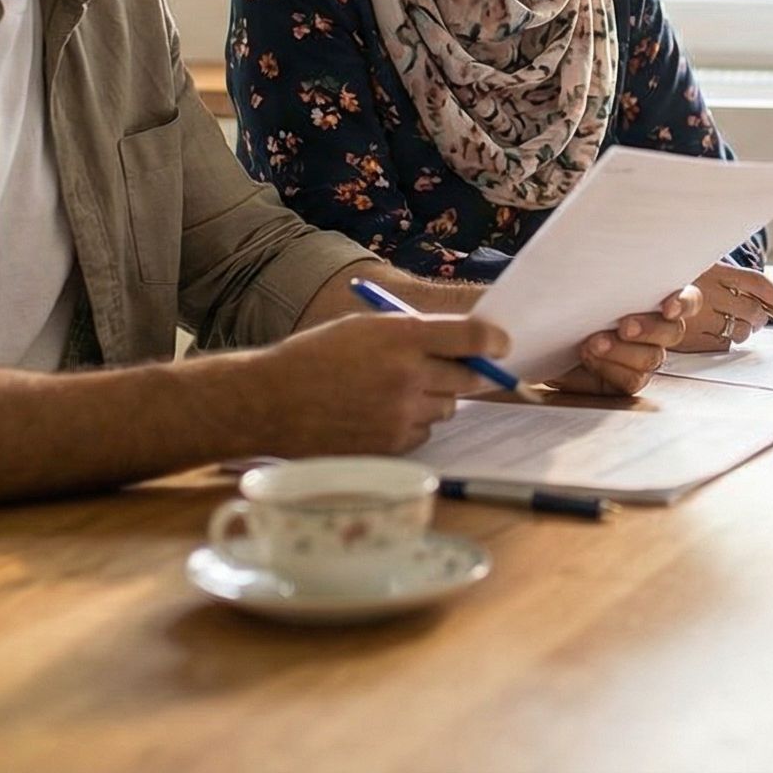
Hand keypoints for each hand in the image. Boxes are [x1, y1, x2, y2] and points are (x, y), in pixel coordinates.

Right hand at [249, 312, 506, 455]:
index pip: (471, 336)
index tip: (502, 345)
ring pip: (447, 408)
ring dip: (434, 400)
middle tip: (462, 371)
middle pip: (469, 377)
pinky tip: (379, 416)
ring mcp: (401, 413)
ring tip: (394, 393)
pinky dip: (413, 425)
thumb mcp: (363, 327)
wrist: (270, 402)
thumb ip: (412, 333)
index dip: (494, 341)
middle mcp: (408, 374)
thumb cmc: (316, 357)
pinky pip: (424, 433)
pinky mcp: (392, 444)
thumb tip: (460, 342)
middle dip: (468, 373)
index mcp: (401, 335)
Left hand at [550, 286, 698, 395]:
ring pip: (650, 359)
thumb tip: (605, 266)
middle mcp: (658, 332)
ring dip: (622, 352)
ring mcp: (643, 358)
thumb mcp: (588, 287)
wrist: (546, 336)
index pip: (688, 301)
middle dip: (648, 329)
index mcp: (658, 302)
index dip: (683, 303)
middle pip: (671, 332)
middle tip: (624, 326)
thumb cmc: (574, 303)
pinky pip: (628, 382)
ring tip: (592, 344)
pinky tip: (588, 359)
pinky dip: (607, 370)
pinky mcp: (625, 380)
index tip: (668, 307)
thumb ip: (604, 281)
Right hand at [677, 263, 772, 352]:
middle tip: (759, 315)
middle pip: (753, 309)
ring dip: (745, 329)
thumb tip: (772, 297)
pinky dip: (726, 340)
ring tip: (740, 324)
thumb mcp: (697, 263)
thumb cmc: (669, 275)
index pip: (755, 283)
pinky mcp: (689, 338)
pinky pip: (722, 343)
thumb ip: (727, 276)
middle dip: (760, 315)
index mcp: (713, 270)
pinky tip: (720, 332)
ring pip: (741, 330)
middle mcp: (709, 293)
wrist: (631, 291)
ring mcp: (700, 317)